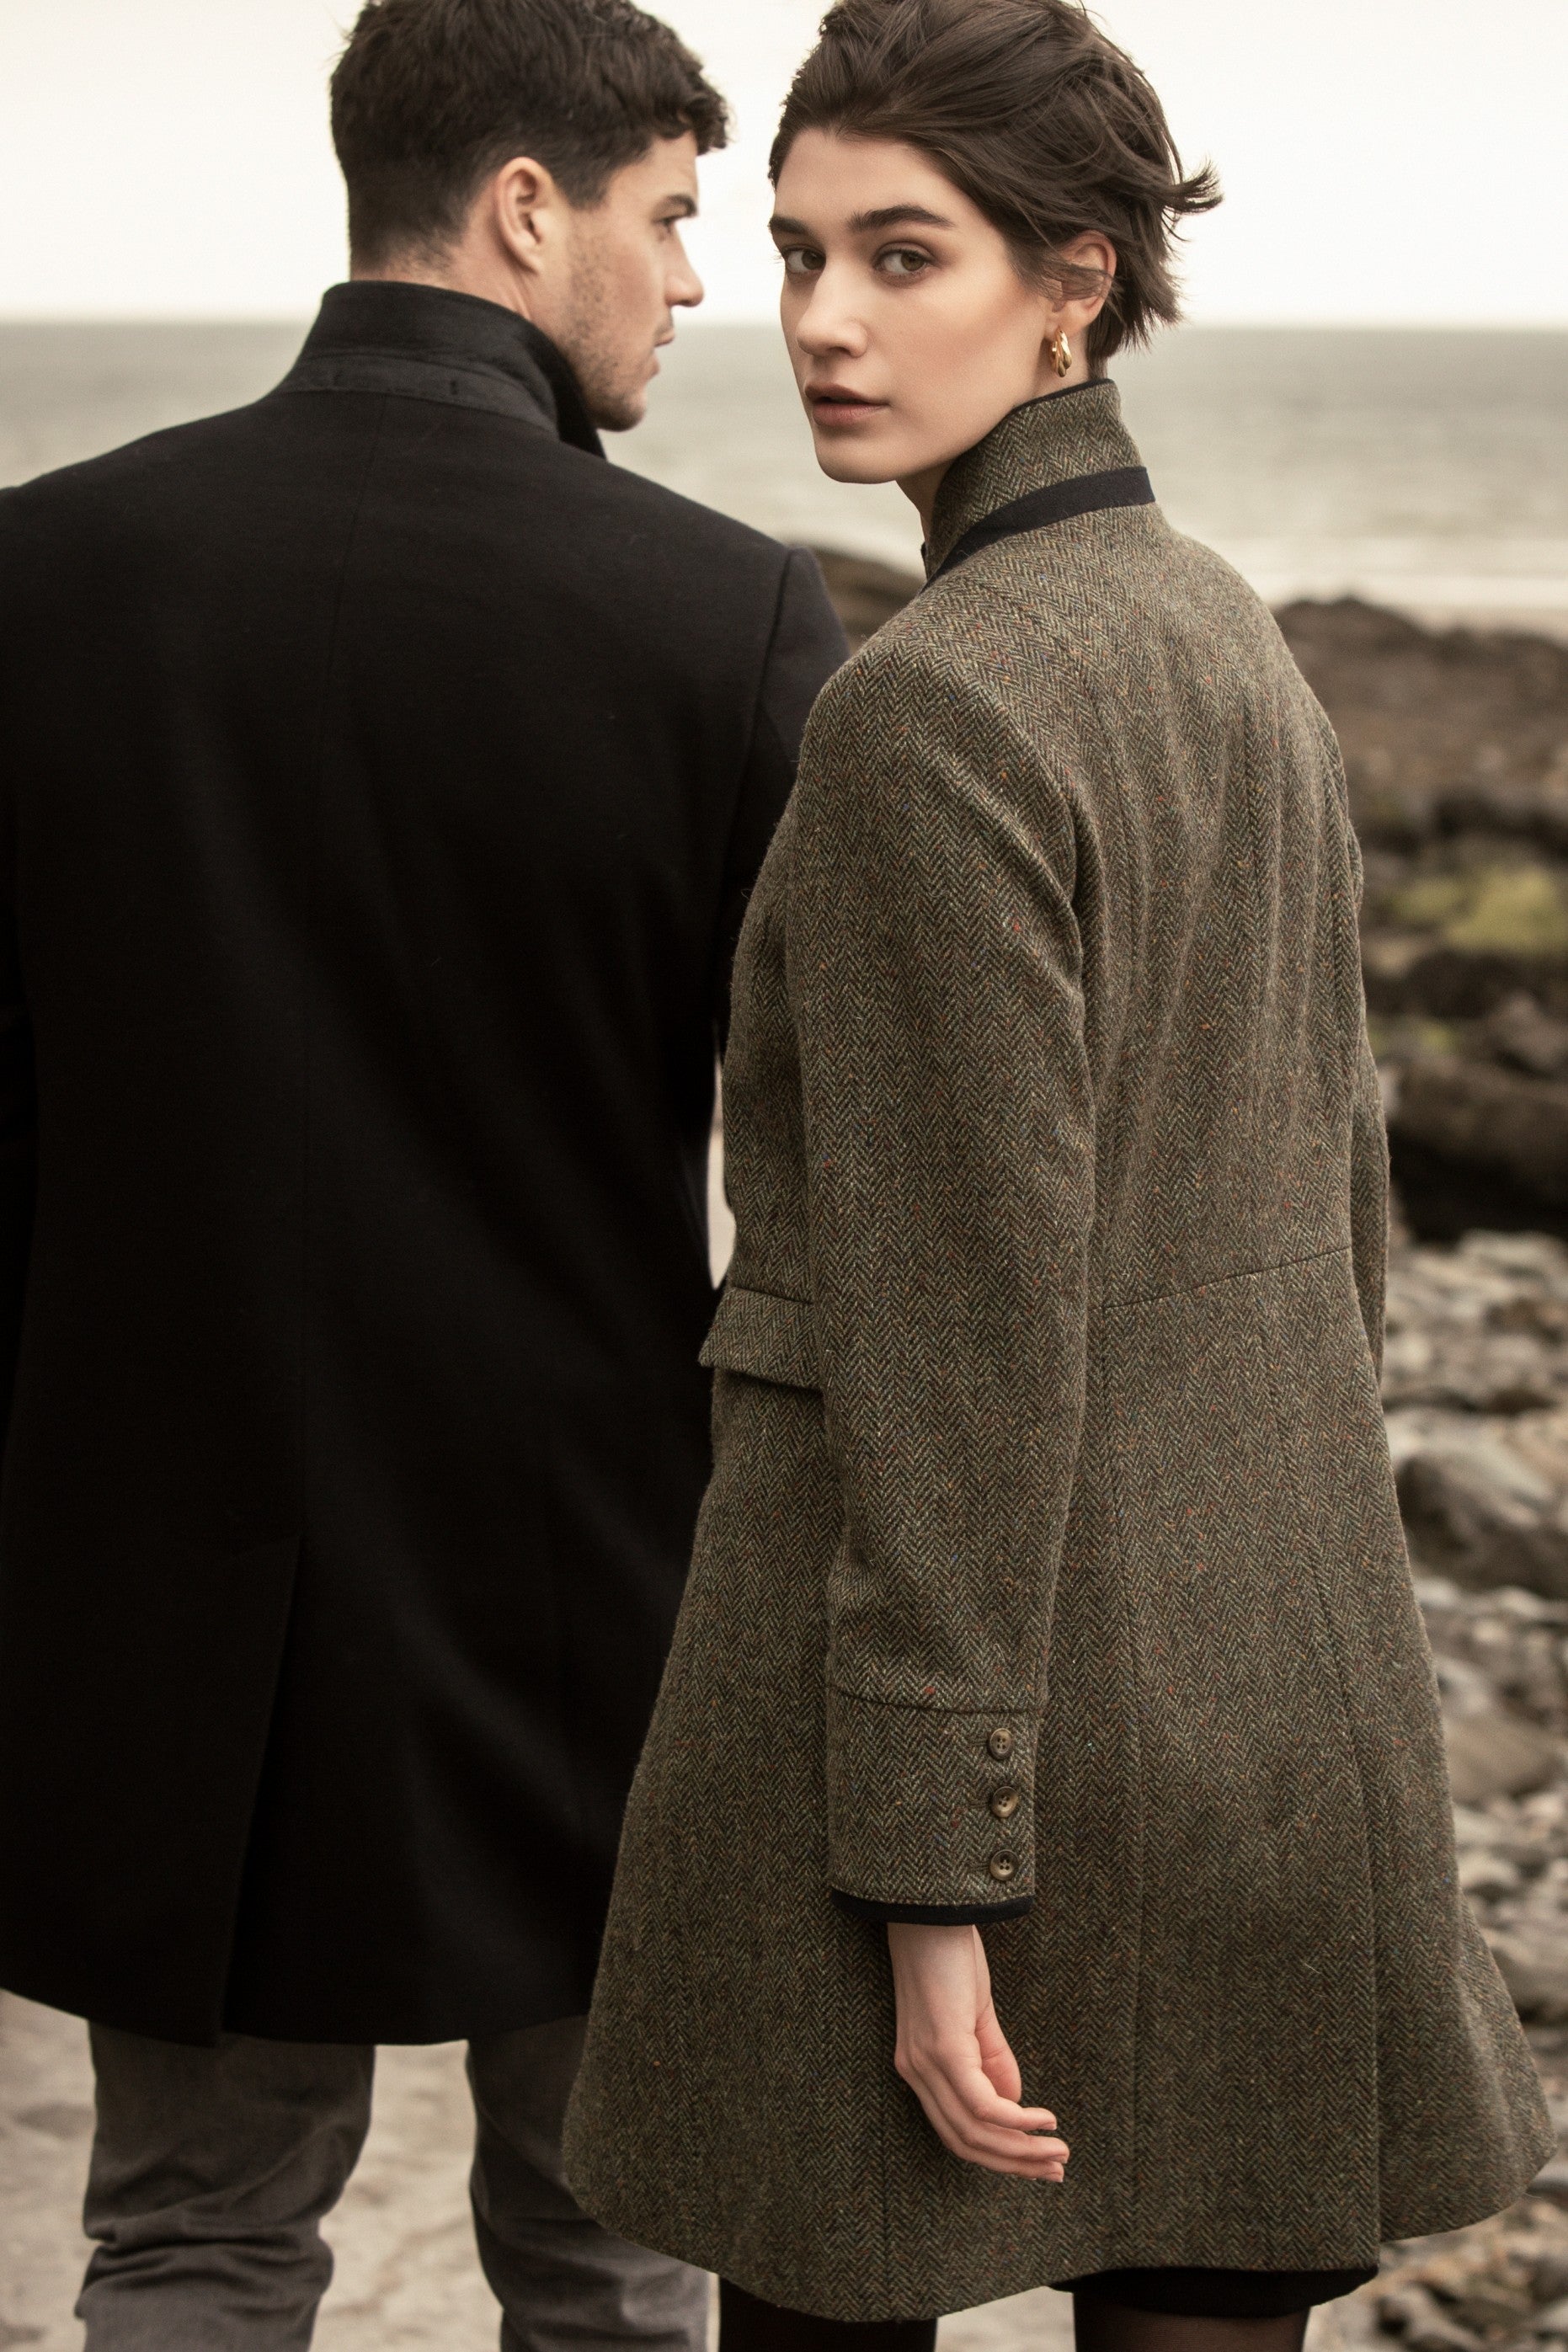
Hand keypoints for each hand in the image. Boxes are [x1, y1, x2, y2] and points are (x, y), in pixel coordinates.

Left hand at [886, 1922, 1068, 2179]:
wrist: (928, 1909)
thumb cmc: (949, 1953)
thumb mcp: (975, 2013)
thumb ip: (991, 2059)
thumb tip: (1013, 2105)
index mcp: (921, 2069)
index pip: (957, 2134)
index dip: (999, 2157)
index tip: (1040, 2167)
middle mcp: (917, 2074)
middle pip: (966, 2143)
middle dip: (1015, 2165)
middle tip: (1056, 2172)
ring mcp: (926, 2063)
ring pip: (974, 2131)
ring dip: (1021, 2150)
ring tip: (1058, 2153)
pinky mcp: (943, 2048)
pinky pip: (981, 2103)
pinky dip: (1016, 2120)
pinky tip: (1044, 2120)